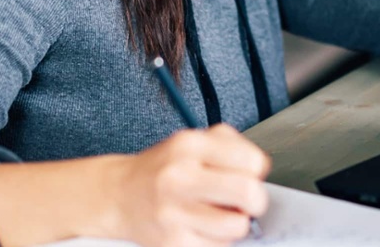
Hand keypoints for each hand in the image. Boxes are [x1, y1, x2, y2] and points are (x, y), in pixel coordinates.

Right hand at [109, 124, 270, 246]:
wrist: (120, 195)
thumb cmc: (165, 169)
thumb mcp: (193, 141)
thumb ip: (231, 147)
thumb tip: (259, 171)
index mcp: (188, 146)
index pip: (250, 161)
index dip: (256, 171)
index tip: (248, 174)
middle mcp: (178, 177)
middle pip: (247, 193)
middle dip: (256, 200)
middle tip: (247, 201)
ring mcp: (172, 213)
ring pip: (237, 226)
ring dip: (236, 222)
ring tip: (221, 214)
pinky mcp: (172, 243)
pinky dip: (218, 240)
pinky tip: (204, 227)